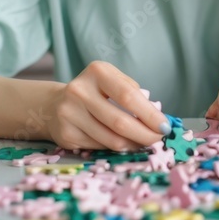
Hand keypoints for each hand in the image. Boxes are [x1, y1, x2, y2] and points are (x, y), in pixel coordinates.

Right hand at [47, 61, 170, 150]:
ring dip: (133, 144)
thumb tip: (157, 118)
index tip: (165, 126)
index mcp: (97, 72)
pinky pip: (100, 146)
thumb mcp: (112, 81)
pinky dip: (117, 147)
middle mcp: (79, 91)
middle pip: (120, 121)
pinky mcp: (66, 135)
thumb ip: (133, 93)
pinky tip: (124, 143)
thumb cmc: (94, 91)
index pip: (128, 96)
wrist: (53, 105)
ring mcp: (69, 114)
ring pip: (111, 139)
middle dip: (145, 134)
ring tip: (143, 141)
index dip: (149, 114)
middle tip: (158, 138)